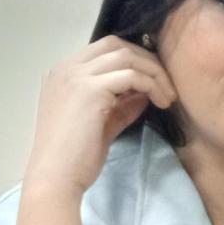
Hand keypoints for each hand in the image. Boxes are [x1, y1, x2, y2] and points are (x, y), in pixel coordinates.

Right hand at [24, 35, 177, 197]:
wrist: (55, 179)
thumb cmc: (74, 159)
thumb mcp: (101, 125)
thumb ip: (120, 106)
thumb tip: (145, 93)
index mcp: (63, 74)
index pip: (104, 50)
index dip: (134, 60)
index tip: (153, 81)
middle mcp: (66, 68)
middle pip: (116, 45)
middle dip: (146, 61)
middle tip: (166, 85)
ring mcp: (75, 76)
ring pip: (126, 56)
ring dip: (153, 72)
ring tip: (168, 96)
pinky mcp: (89, 90)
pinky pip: (131, 75)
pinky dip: (151, 84)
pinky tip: (161, 101)